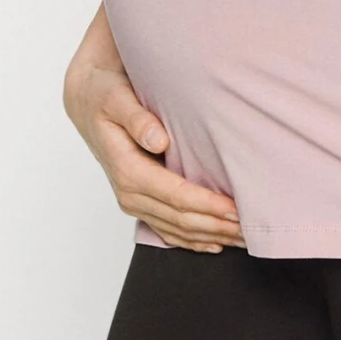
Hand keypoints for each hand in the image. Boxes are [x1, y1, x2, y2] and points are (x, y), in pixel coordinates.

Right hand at [62, 25, 244, 252]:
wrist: (87, 101)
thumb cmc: (105, 95)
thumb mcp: (116, 98)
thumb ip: (137, 118)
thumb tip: (158, 140)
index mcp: (127, 170)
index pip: (175, 196)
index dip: (207, 204)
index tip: (235, 207)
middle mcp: (130, 193)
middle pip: (181, 219)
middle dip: (217, 226)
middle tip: (252, 227)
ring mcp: (133, 201)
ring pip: (177, 230)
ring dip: (211, 236)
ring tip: (244, 237)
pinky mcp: (140, 202)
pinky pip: (168, 230)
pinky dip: (193, 240)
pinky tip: (216, 244)